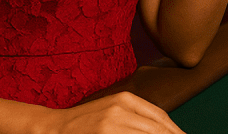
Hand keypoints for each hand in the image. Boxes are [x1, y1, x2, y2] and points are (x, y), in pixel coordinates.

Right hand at [44, 92, 183, 132]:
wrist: (52, 128)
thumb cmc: (84, 123)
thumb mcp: (112, 111)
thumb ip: (135, 117)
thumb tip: (162, 130)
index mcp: (125, 98)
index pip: (160, 117)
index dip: (175, 130)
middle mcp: (121, 108)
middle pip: (157, 128)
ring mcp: (112, 123)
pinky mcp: (104, 133)